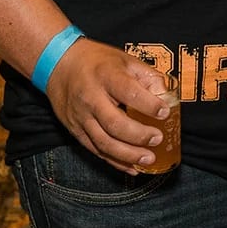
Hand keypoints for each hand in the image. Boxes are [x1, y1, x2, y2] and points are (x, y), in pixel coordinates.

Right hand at [44, 40, 173, 173]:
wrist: (60, 64)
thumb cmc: (98, 62)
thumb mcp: (126, 60)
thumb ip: (148, 77)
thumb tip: (166, 98)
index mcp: (107, 76)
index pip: (129, 93)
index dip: (149, 105)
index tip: (165, 112)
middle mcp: (91, 98)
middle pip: (115, 124)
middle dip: (139, 136)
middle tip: (157, 139)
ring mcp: (81, 117)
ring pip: (104, 142)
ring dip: (128, 155)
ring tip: (149, 159)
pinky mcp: (75, 130)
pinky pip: (95, 150)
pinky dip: (114, 162)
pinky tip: (131, 167)